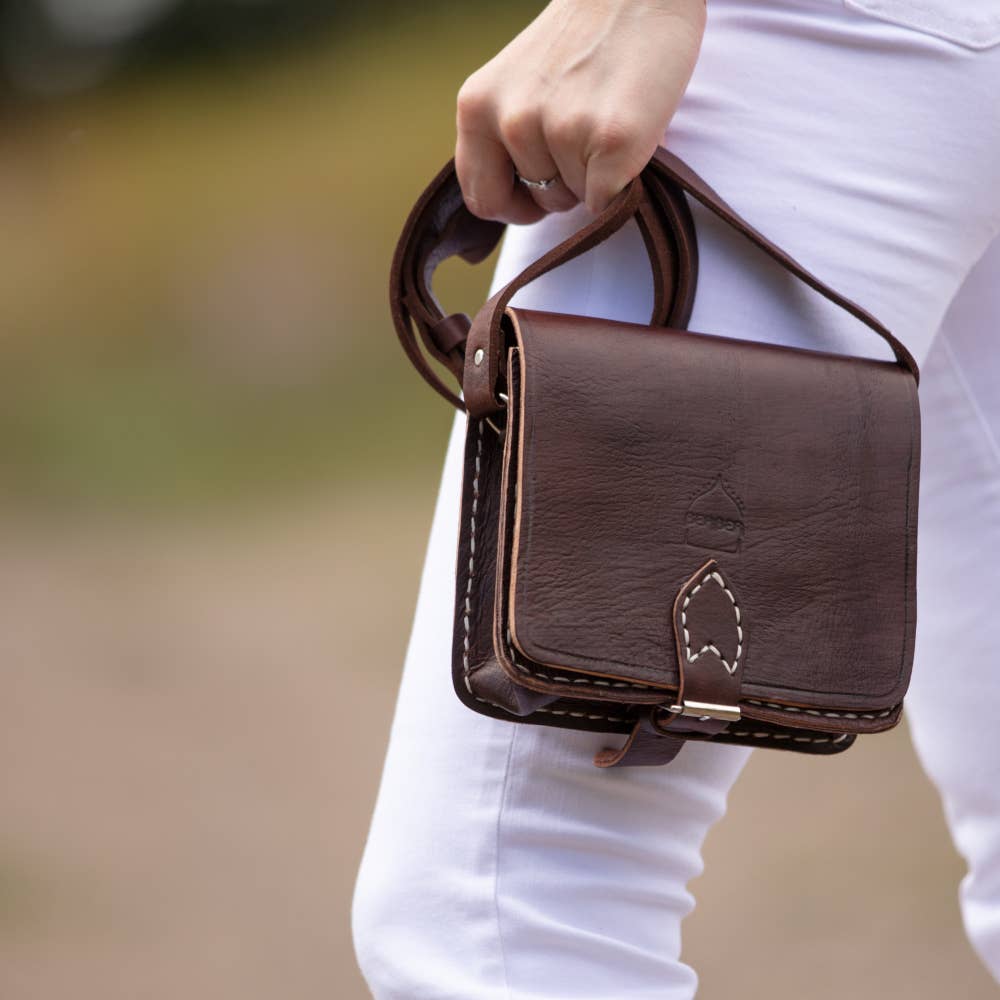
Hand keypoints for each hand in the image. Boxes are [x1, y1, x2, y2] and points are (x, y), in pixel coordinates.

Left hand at [455, 0, 705, 223]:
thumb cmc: (582, 41)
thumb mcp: (516, 84)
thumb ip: (502, 136)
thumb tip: (513, 203)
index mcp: (477, 106)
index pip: (481, 198)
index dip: (511, 205)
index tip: (533, 195)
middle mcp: (513, 121)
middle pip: (535, 202)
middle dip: (559, 189)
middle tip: (582, 136)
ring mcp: (562, 130)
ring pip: (574, 199)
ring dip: (592, 175)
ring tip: (604, 118)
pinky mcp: (612, 141)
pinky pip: (608, 199)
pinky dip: (622, 180)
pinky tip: (627, 133)